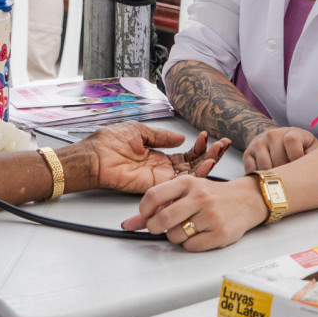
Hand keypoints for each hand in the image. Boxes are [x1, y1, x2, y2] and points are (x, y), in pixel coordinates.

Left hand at [81, 123, 229, 194]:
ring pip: (190, 174)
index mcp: (158, 155)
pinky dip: (196, 174)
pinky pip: (179, 183)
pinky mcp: (157, 185)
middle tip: (223, 144)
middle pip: (192, 164)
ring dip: (207, 162)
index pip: (185, 154)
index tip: (208, 137)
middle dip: (209, 154)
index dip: (198, 147)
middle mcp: (162, 168)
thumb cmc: (109, 142)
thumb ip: (161, 136)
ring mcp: (161, 177)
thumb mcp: (139, 131)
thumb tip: (180, 138)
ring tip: (220, 151)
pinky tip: (208, 163)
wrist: (95, 156)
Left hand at [121, 175, 267, 250]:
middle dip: (154, 227)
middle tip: (158, 227)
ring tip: (185, 227)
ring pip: (174, 236)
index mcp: (188, 182)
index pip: (153, 197)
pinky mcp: (221, 234)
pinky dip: (189, 244)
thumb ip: (158, 204)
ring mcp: (211, 216)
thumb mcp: (186, 191)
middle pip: (161, 220)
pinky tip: (198, 234)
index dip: (143, 211)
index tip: (145, 216)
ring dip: (174, 236)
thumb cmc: (212, 195)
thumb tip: (129, 223)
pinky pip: (191, 247)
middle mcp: (200, 197)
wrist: (246, 200)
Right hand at [242, 126, 317, 172]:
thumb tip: (313, 171)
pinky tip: (269, 179)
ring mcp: (258, 143)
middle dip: (286, 173)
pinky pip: (252, 172)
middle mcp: (272, 134)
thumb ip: (315, 156)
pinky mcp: (247, 154)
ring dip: (273, 178)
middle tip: (292, 177)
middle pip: (278, 159)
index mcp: (291, 132)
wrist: (276, 140)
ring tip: (281, 179)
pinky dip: (260, 179)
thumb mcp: (311, 148)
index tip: (300, 166)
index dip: (297, 158)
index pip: (291, 141)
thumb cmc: (300, 149)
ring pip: (265, 168)